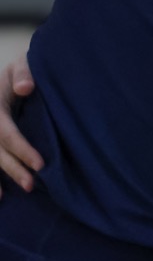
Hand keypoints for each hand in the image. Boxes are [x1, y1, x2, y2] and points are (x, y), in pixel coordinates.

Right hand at [0, 54, 42, 194]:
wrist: (15, 72)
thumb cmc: (23, 69)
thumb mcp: (23, 64)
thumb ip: (23, 73)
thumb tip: (26, 88)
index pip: (5, 132)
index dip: (21, 149)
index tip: (40, 164)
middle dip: (12, 168)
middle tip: (31, 185)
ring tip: (4, 197)